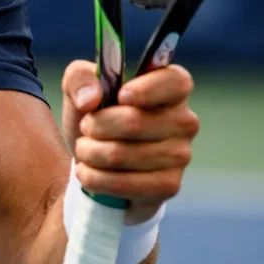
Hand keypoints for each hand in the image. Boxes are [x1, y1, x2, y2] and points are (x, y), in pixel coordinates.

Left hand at [60, 60, 198, 223]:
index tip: (120, 96)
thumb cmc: (95, 114)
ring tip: (85, 149)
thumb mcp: (80, 85)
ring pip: (122, 154)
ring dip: (90, 153)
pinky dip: (95, 178)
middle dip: (95, 126)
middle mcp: (184, 121)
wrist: (95, 157)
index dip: (147, 89)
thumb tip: (90, 99)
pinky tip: (88, 171)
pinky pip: (126, 184)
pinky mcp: (169, 185)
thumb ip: (80, 77)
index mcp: (171, 87)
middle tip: (86, 127)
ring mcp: (180, 155)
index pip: (176, 82)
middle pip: (134, 122)